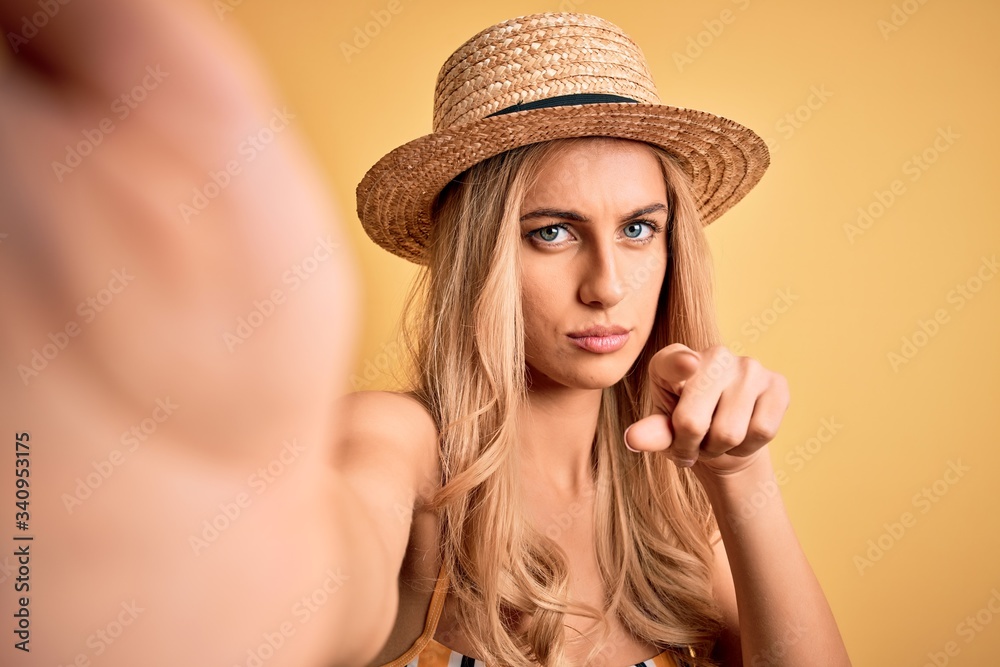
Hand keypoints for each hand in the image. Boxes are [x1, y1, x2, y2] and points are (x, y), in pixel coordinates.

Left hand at [623, 343, 789, 475]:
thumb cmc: (687, 426)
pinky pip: (761, 431)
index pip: (674, 361)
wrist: (726, 437)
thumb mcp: (664, 429)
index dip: (680, 364)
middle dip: (690, 446)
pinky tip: (742, 435)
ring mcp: (749, 365)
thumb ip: (652, 431)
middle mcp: (713, 354)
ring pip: (729, 433)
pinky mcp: (777, 383)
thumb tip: (633, 438)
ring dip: (719, 449)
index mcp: (673, 359)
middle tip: (694, 443)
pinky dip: (747, 447)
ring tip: (716, 439)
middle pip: (694, 421)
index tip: (688, 365)